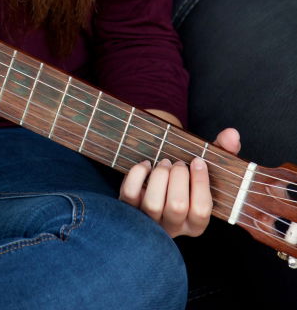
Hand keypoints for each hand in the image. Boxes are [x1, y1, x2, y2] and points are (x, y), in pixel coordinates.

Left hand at [118, 127, 240, 236]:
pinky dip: (138, 174)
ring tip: (164, 163)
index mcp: (195, 223)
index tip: (197, 160)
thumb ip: (223, 150)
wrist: (160, 180)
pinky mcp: (129, 209)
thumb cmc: (188, 176)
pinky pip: (130, 194)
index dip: (200, 182)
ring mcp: (149, 220)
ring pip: (153, 204)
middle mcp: (173, 227)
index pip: (201, 211)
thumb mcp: (208, 166)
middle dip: (178, 176)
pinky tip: (146, 165)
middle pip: (176, 207)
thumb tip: (232, 134)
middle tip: (178, 163)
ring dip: (160, 175)